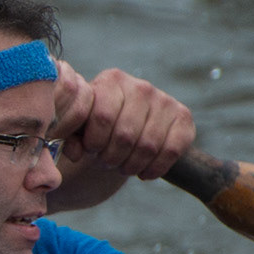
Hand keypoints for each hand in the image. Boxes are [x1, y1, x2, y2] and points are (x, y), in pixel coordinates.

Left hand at [49, 65, 196, 184]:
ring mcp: (165, 100)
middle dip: (112, 158)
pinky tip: (142, 172)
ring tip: (122, 166)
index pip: (103, 117)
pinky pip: (171, 150)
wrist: (124, 129)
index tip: (91, 151)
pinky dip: (154, 168)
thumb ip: (70, 136)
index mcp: (111, 80)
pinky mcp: (183, 117)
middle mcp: (141, 86)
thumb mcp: (78, 128)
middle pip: (125, 135)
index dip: (94, 143)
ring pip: (148, 146)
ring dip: (131, 165)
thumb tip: (74, 152)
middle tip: (107, 162)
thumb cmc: (95, 128)